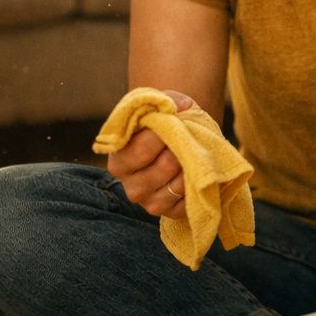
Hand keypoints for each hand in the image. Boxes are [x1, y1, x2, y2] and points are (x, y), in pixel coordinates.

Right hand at [107, 89, 195, 217]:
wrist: (177, 143)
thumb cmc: (165, 123)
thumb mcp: (160, 107)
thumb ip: (164, 102)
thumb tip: (178, 106)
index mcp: (118, 161)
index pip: (140, 150)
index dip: (162, 133)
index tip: (174, 119)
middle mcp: (130, 187)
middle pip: (163, 168)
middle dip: (179, 148)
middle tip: (186, 136)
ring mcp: (150, 203)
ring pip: (178, 184)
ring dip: (191, 164)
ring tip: (192, 150)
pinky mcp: (171, 213)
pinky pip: (190, 199)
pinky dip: (197, 182)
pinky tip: (195, 169)